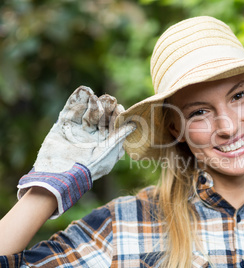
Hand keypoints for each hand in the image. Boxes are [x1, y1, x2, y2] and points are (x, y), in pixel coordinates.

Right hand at [17, 86, 135, 216]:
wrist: (61, 175)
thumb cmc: (90, 167)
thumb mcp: (109, 151)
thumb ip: (120, 136)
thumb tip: (134, 125)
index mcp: (104, 144)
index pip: (113, 126)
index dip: (117, 116)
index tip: (120, 108)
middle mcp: (91, 137)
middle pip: (101, 118)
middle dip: (105, 108)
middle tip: (110, 99)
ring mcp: (77, 131)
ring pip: (86, 112)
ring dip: (92, 103)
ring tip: (96, 95)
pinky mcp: (63, 127)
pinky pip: (70, 110)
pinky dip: (76, 99)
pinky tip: (84, 90)